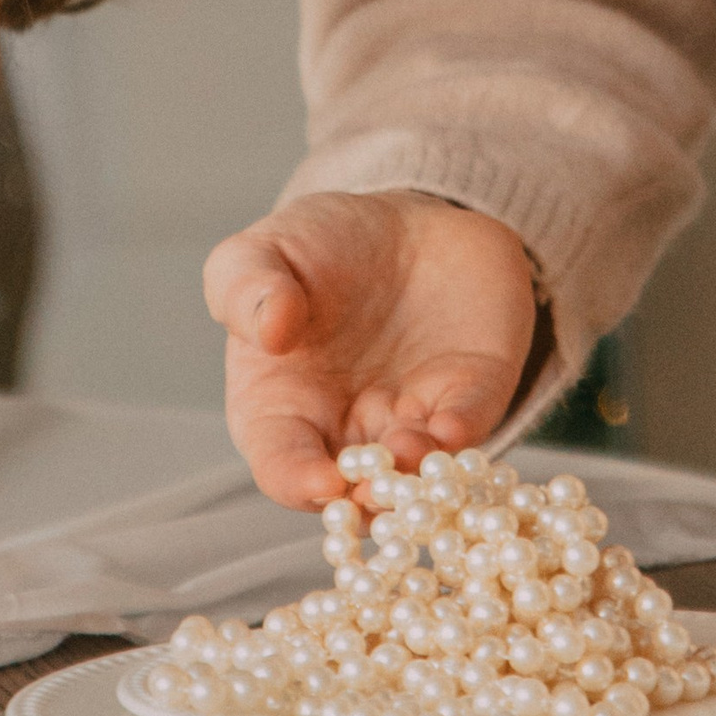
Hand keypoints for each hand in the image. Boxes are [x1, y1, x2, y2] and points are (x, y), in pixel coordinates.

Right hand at [204, 189, 537, 506]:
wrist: (401, 220)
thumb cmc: (314, 248)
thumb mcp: (261, 253)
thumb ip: (246, 288)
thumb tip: (267, 330)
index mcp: (281, 408)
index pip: (280, 465)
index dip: (296, 481)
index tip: (318, 480)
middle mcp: (348, 430)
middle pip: (354, 488)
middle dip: (366, 496)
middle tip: (374, 485)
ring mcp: (410, 416)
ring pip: (414, 469)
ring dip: (416, 471)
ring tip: (414, 449)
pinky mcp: (469, 392)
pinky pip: (469, 424)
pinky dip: (462, 434)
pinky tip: (453, 427)